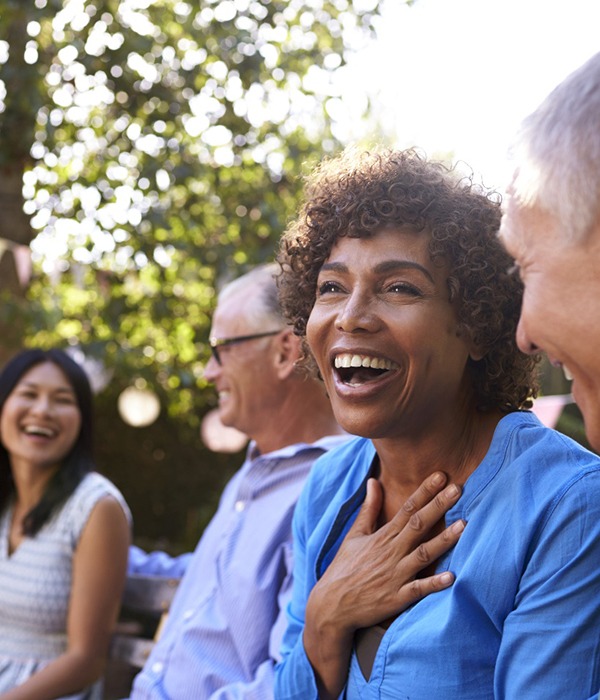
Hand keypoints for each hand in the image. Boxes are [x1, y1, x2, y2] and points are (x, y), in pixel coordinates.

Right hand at [303, 471, 463, 697]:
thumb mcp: (355, 534)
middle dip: (439, 505)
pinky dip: (434, 584)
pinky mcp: (397, 598)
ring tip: (464, 525)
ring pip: (424, 554)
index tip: (441, 476)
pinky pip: (419, 590)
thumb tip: (373, 480)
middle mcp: (391, 552)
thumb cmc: (344, 567)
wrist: (332, 605)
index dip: (425, 491)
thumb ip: (369, 508)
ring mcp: (396, 575)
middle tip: (458, 488)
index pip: (407, 508)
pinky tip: (451, 577)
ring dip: (444, 540)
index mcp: (383, 536)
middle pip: (419, 524)